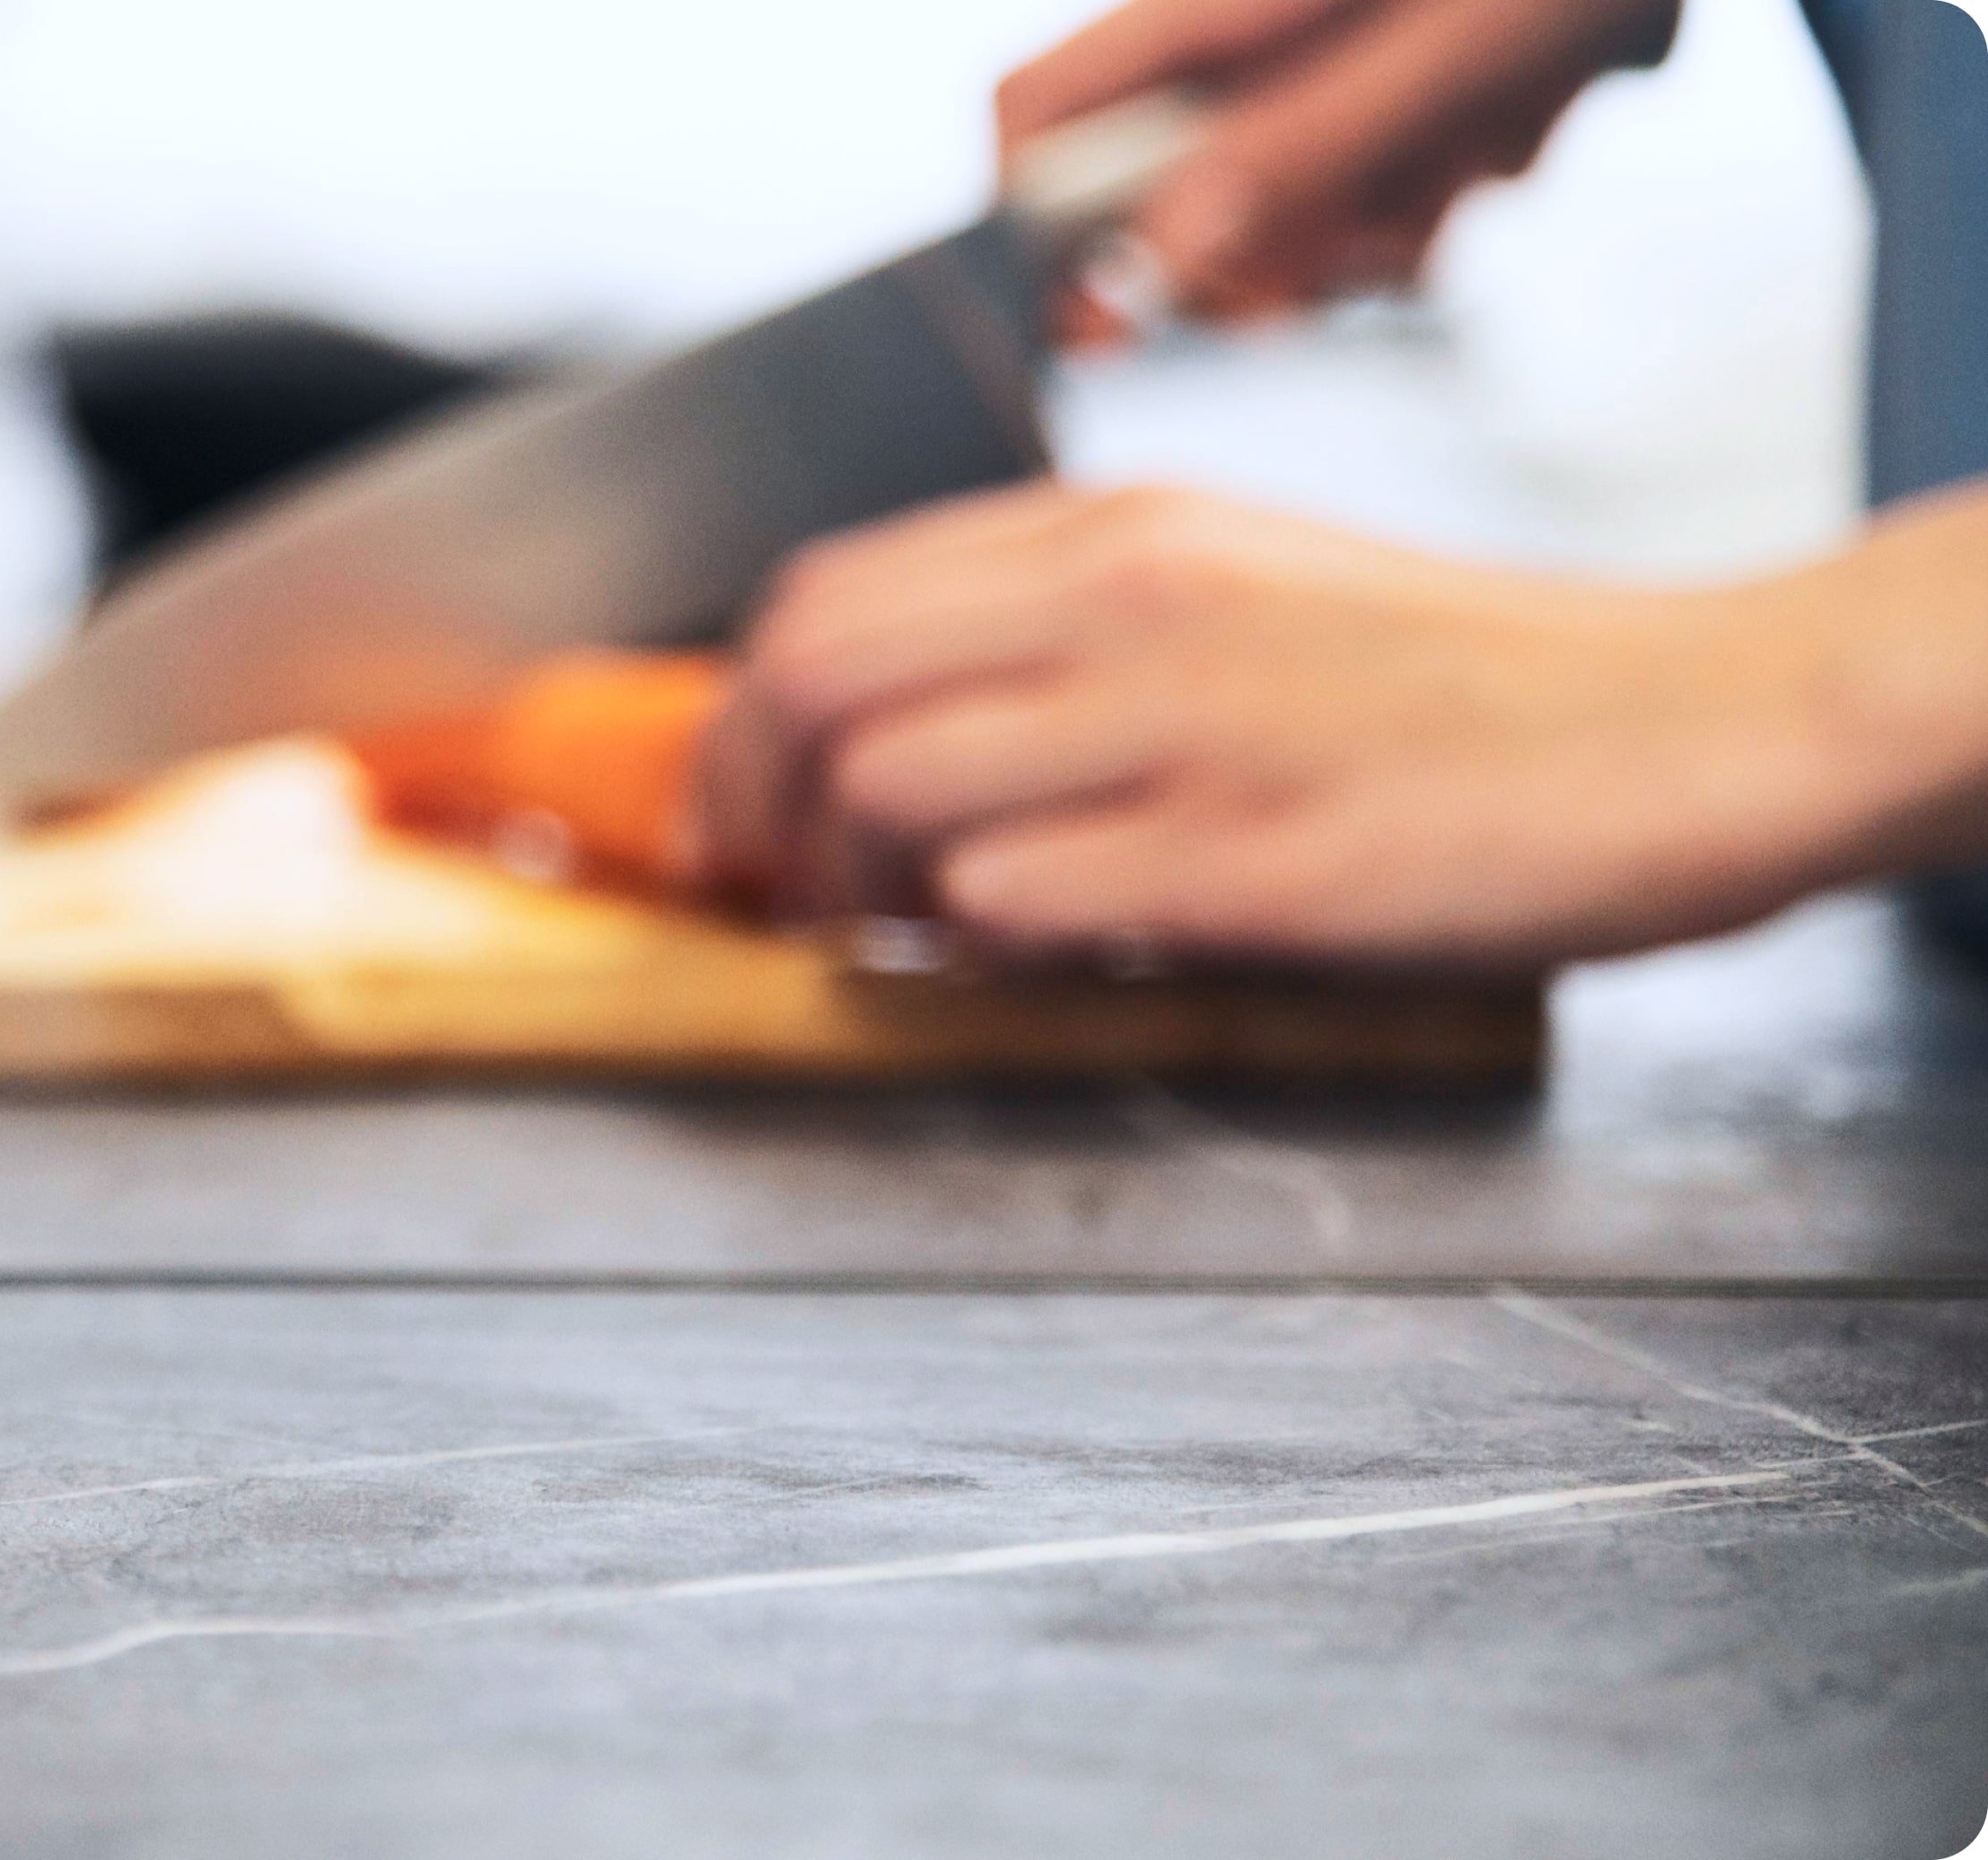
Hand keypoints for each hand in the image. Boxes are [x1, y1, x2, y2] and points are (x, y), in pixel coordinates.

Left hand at [683, 484, 1987, 971]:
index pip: (823, 598)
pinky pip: (1011, 897)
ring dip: (847, 885)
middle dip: (740, 804)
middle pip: (807, 681)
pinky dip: (971, 942)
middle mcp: (1127, 602)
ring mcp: (1181, 726)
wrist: (1688, 726)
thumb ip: (1068, 633)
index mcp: (1116, 534)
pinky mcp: (1244, 857)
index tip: (736, 809)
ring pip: (884, 782)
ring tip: (888, 935)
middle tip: (762, 892)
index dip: (737, 720)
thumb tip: (887, 728)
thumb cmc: (1463, 686)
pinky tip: (1021, 956)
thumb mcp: (1239, 588)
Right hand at [1004, 0, 1679, 327]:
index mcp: (1211, 12)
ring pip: (1269, 226)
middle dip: (1252, 260)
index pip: (1035, 121)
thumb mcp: (1442, 45)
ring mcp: (1302, 83)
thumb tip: (1159, 262)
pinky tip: (1496, 135)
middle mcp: (1235, 49)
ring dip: (1370, 236)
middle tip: (1354, 245)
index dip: (1037, 223)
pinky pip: (1359, 214)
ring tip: (1470, 153)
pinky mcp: (1371, 114)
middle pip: (1152, 204)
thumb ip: (1300, 146)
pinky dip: (1430, 210)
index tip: (1105, 316)